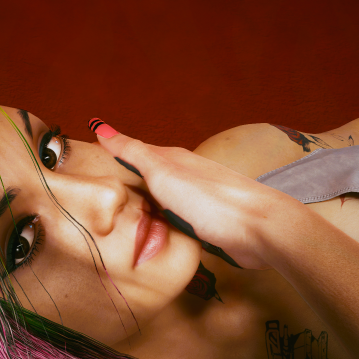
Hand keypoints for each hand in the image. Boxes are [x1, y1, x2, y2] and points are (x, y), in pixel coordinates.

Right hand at [89, 118, 303, 270]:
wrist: (260, 229)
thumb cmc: (212, 201)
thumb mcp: (163, 173)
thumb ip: (133, 153)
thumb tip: (101, 127)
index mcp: (176, 161)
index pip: (138, 153)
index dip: (118, 154)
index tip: (97, 153)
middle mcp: (189, 177)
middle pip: (153, 177)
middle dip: (133, 181)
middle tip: (108, 184)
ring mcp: (201, 201)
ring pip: (167, 201)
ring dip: (151, 206)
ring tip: (131, 213)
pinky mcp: (211, 225)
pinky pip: (181, 222)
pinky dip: (168, 224)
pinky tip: (164, 231)